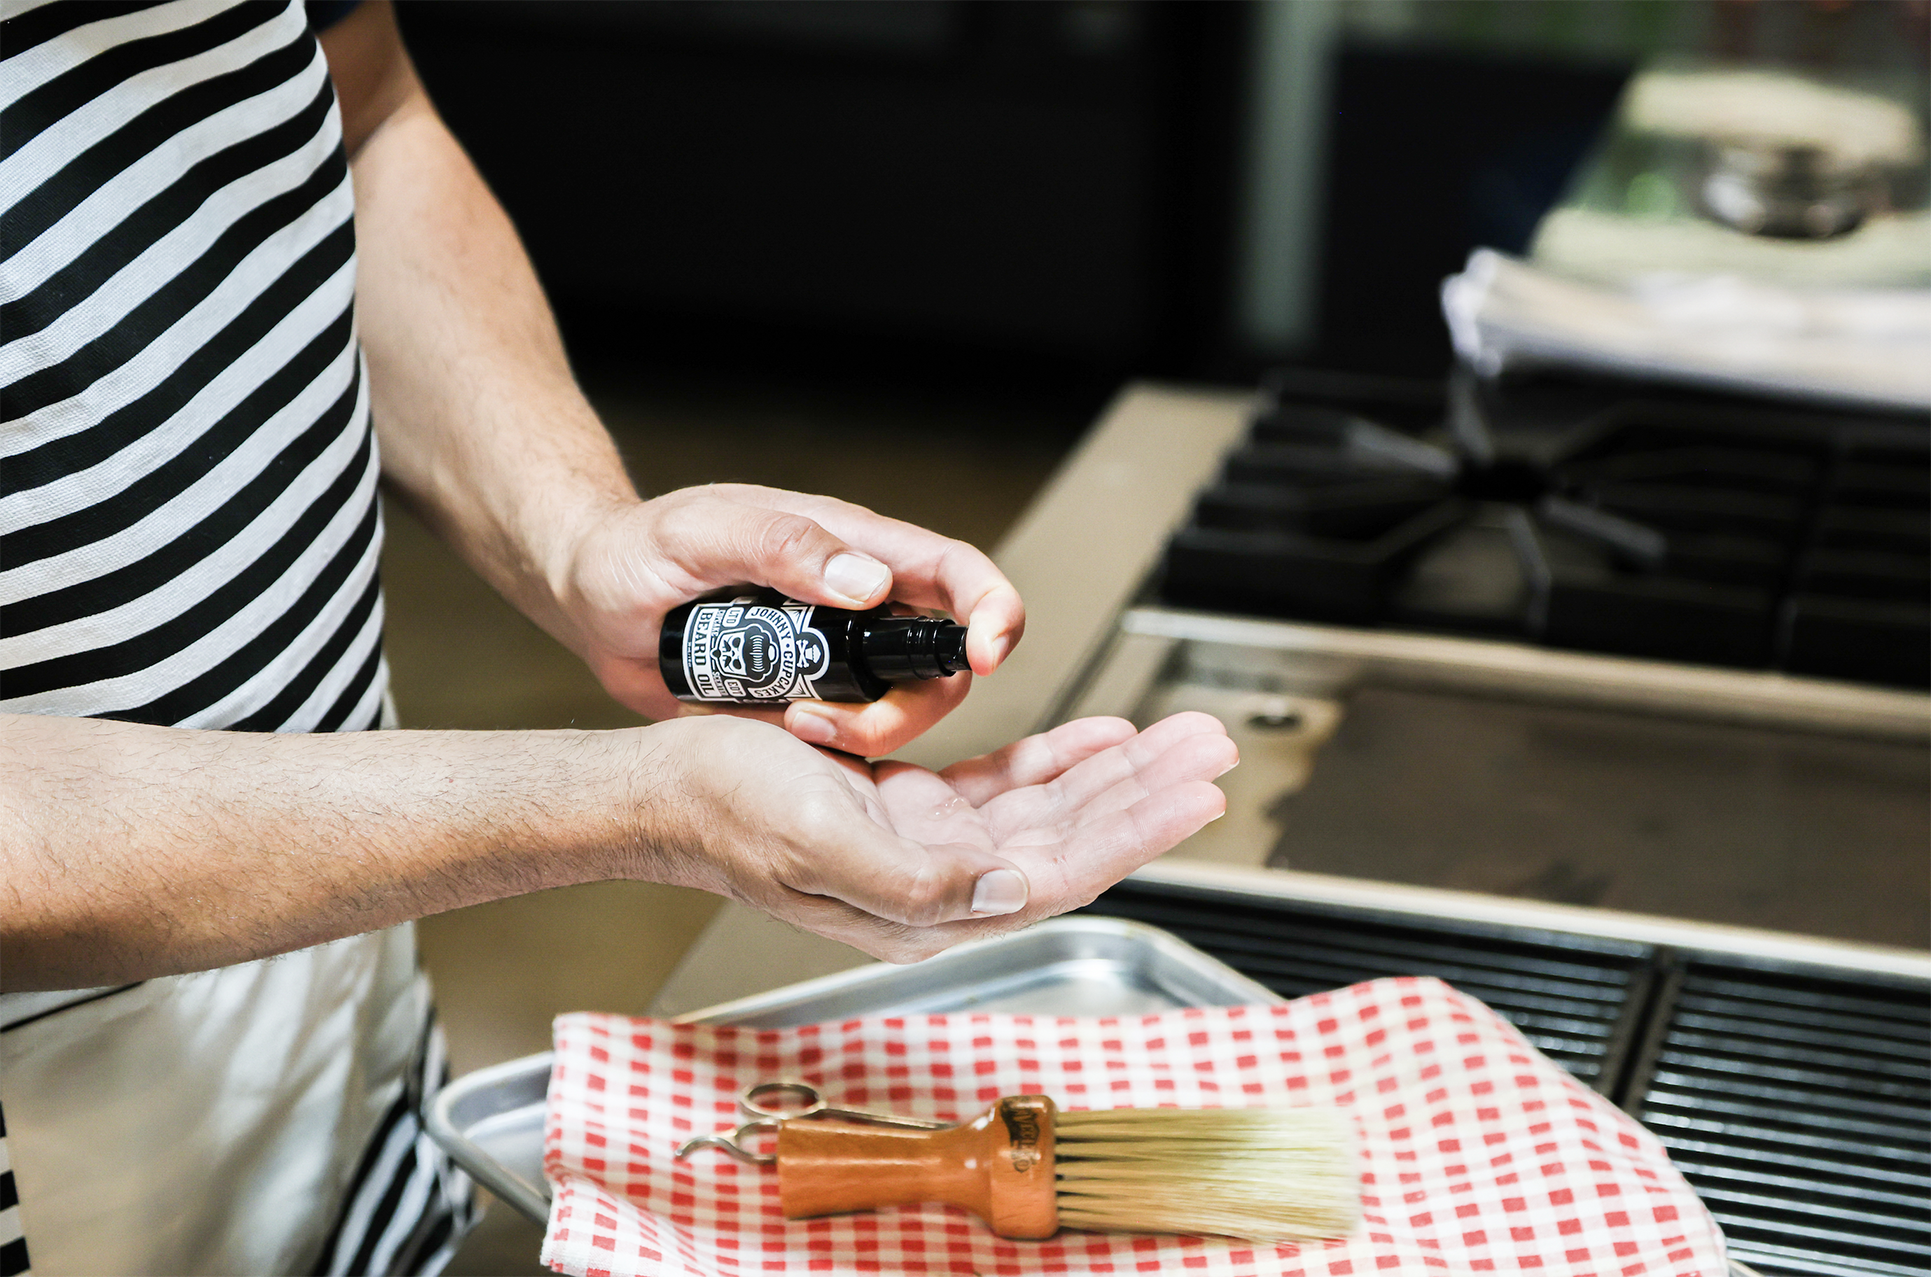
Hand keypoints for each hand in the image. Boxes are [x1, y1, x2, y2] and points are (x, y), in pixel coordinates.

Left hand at [554, 485, 1024, 756]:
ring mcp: (837, 654)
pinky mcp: (809, 698)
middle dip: (910, 706)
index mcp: (854, 546)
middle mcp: (861, 600)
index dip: (994, 611)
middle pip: (943, 662)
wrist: (590, 597)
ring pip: (904, 707)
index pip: (957, 572)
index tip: (987, 657)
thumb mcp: (701, 534)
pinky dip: (834, 750)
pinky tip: (776, 737)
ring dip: (867, 734)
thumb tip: (869, 582)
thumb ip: (782, 544)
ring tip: (792, 726)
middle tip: (830, 723)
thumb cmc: (638, 548)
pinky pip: (854, 735)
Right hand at [632, 711, 1236, 961]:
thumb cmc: (727, 814)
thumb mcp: (823, 845)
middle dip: (1147, 792)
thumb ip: (921, 884)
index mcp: (926, 903)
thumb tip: (1014, 891)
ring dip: (1116, 770)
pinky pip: (1005, 781)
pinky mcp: (914, 805)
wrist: (667, 786)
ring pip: (1049, 805)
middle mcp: (942, 881)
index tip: (1194, 793)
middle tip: (1210, 749)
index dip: (1133, 832)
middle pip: (1072, 836)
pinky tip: (1099, 738)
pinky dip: (1056, 756)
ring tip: (1178, 738)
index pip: (1059, 871)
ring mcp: (932, 843)